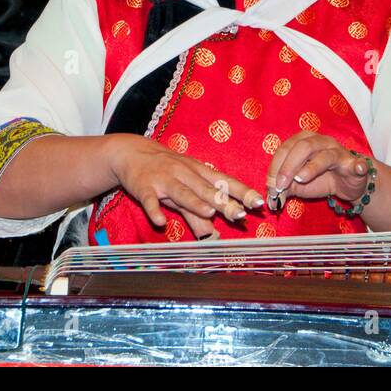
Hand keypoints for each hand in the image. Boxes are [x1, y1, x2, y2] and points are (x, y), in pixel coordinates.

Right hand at [107, 134, 263, 238]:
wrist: (131, 153)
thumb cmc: (165, 172)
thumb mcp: (183, 189)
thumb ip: (197, 215)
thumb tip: (213, 237)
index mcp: (199, 172)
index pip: (225, 182)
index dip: (242, 192)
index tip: (259, 203)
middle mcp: (184, 173)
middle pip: (206, 189)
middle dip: (223, 201)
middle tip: (240, 214)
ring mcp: (164, 179)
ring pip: (182, 192)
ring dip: (195, 202)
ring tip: (209, 213)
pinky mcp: (144, 186)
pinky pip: (150, 199)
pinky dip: (154, 209)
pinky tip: (160, 221)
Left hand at [266, 131, 370, 208]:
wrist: (346, 185)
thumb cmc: (319, 179)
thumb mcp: (297, 184)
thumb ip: (284, 186)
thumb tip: (271, 193)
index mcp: (304, 141)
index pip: (285, 148)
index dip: (276, 166)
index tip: (271, 184)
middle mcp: (321, 141)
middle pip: (303, 147)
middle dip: (289, 166)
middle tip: (281, 184)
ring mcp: (338, 152)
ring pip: (325, 155)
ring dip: (311, 167)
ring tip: (300, 179)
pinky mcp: (354, 165)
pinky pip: (356, 164)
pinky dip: (358, 166)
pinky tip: (358, 168)